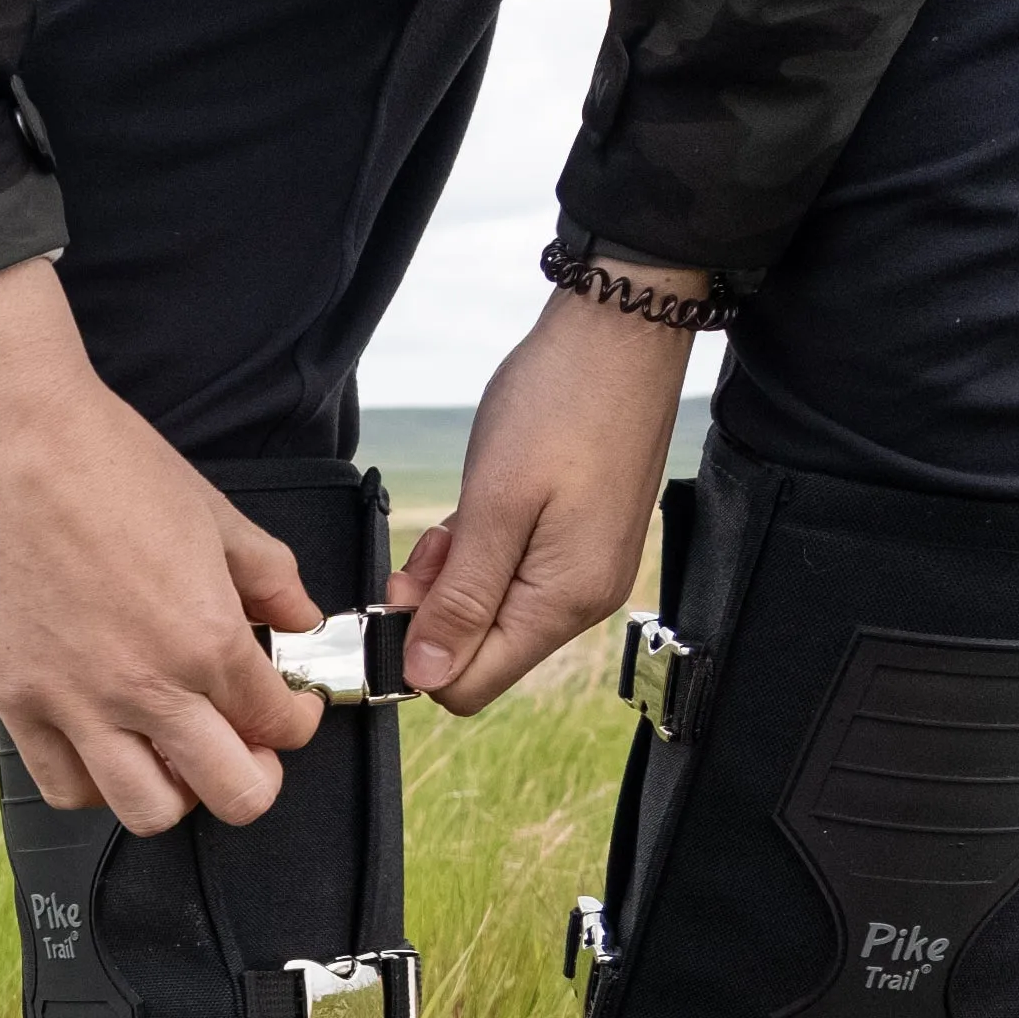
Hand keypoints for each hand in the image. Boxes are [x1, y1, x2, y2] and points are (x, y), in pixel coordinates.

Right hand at [0, 260, 328, 830]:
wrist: (2, 438)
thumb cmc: (105, 460)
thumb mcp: (213, 511)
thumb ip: (269, 575)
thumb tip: (301, 616)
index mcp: (208, 639)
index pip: (279, 723)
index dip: (298, 720)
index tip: (288, 706)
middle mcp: (146, 687)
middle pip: (234, 795)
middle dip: (255, 776)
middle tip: (246, 744)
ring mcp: (76, 703)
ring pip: (149, 811)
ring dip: (177, 791)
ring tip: (174, 752)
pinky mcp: (17, 700)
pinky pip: (66, 787)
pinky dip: (97, 783)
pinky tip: (107, 745)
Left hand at [393, 262, 703, 714]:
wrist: (621, 332)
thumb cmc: (561, 402)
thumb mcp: (494, 504)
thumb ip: (460, 597)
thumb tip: (427, 675)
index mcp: (563, 602)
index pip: (470, 685)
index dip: (419, 652)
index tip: (396, 594)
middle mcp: (581, 600)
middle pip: (480, 651)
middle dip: (435, 608)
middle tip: (427, 544)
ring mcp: (583, 571)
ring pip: (490, 611)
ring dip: (454, 576)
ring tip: (457, 519)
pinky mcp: (579, 543)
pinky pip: (512, 576)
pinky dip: (480, 553)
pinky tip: (478, 510)